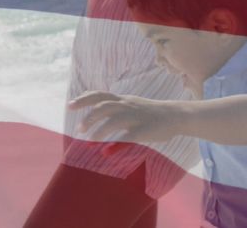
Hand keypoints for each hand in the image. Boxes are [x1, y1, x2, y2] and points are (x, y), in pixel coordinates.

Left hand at [69, 91, 187, 152]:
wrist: (175, 115)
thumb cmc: (149, 113)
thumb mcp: (130, 105)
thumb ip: (113, 109)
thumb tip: (93, 119)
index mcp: (122, 100)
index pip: (99, 95)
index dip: (83, 99)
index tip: (70, 105)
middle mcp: (127, 105)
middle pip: (103, 106)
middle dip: (89, 116)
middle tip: (79, 129)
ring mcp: (136, 117)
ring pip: (114, 119)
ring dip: (100, 129)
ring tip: (90, 140)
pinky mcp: (145, 130)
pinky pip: (129, 136)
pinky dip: (117, 143)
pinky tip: (106, 151)